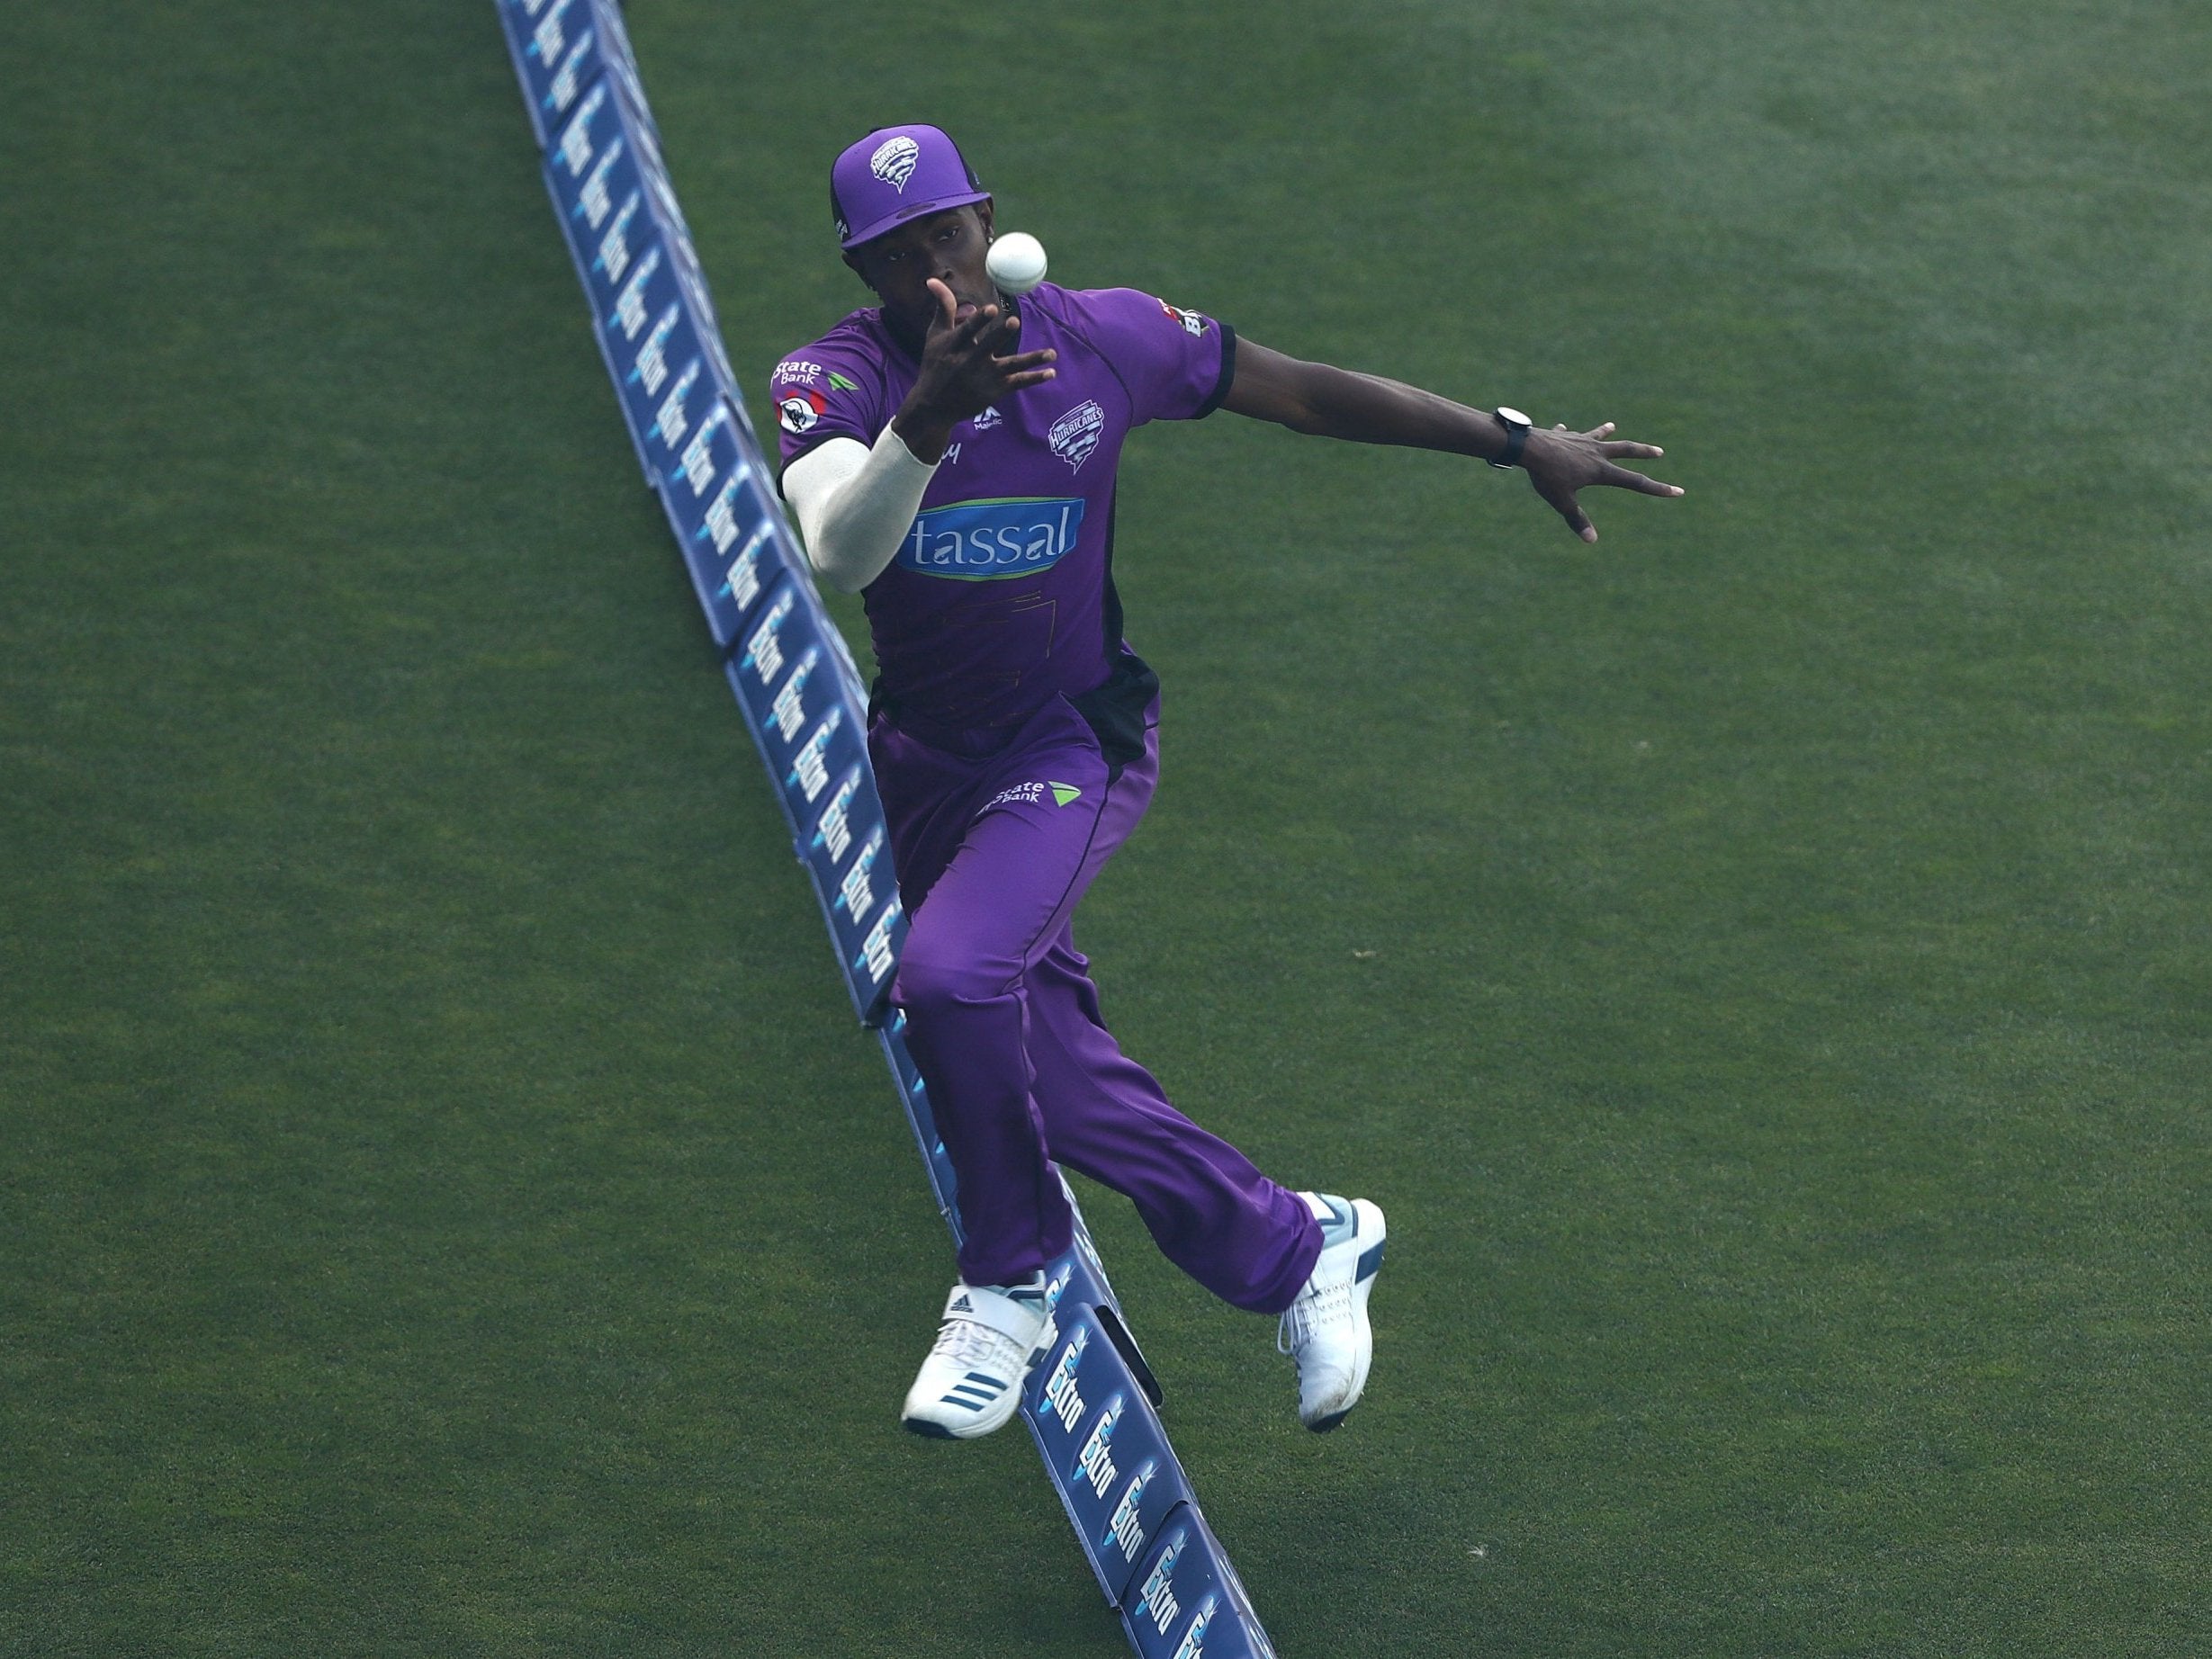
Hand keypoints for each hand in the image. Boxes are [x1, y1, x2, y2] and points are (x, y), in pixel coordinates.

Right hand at [891, 277, 1056, 461]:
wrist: (933, 406)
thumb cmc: (935, 364)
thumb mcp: (935, 336)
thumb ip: (943, 307)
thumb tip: (932, 279)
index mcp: (954, 346)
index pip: (967, 331)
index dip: (978, 320)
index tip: (990, 309)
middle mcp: (969, 362)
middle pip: (988, 346)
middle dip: (1001, 334)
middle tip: (1014, 321)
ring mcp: (984, 377)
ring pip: (1011, 366)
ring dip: (1032, 360)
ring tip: (1051, 353)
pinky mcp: (994, 391)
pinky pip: (1018, 383)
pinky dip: (1034, 378)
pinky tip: (1051, 372)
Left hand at [1520, 422, 1683, 542]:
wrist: (1528, 448)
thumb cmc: (1546, 476)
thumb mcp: (1562, 501)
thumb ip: (1577, 520)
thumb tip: (1591, 540)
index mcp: (1601, 470)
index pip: (1635, 482)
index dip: (1658, 489)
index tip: (1678, 491)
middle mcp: (1596, 452)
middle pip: (1627, 450)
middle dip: (1644, 452)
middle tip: (1659, 452)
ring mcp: (1581, 441)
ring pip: (1599, 436)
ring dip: (1607, 432)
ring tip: (1612, 426)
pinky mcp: (1564, 435)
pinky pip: (1569, 434)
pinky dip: (1569, 433)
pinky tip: (1563, 428)